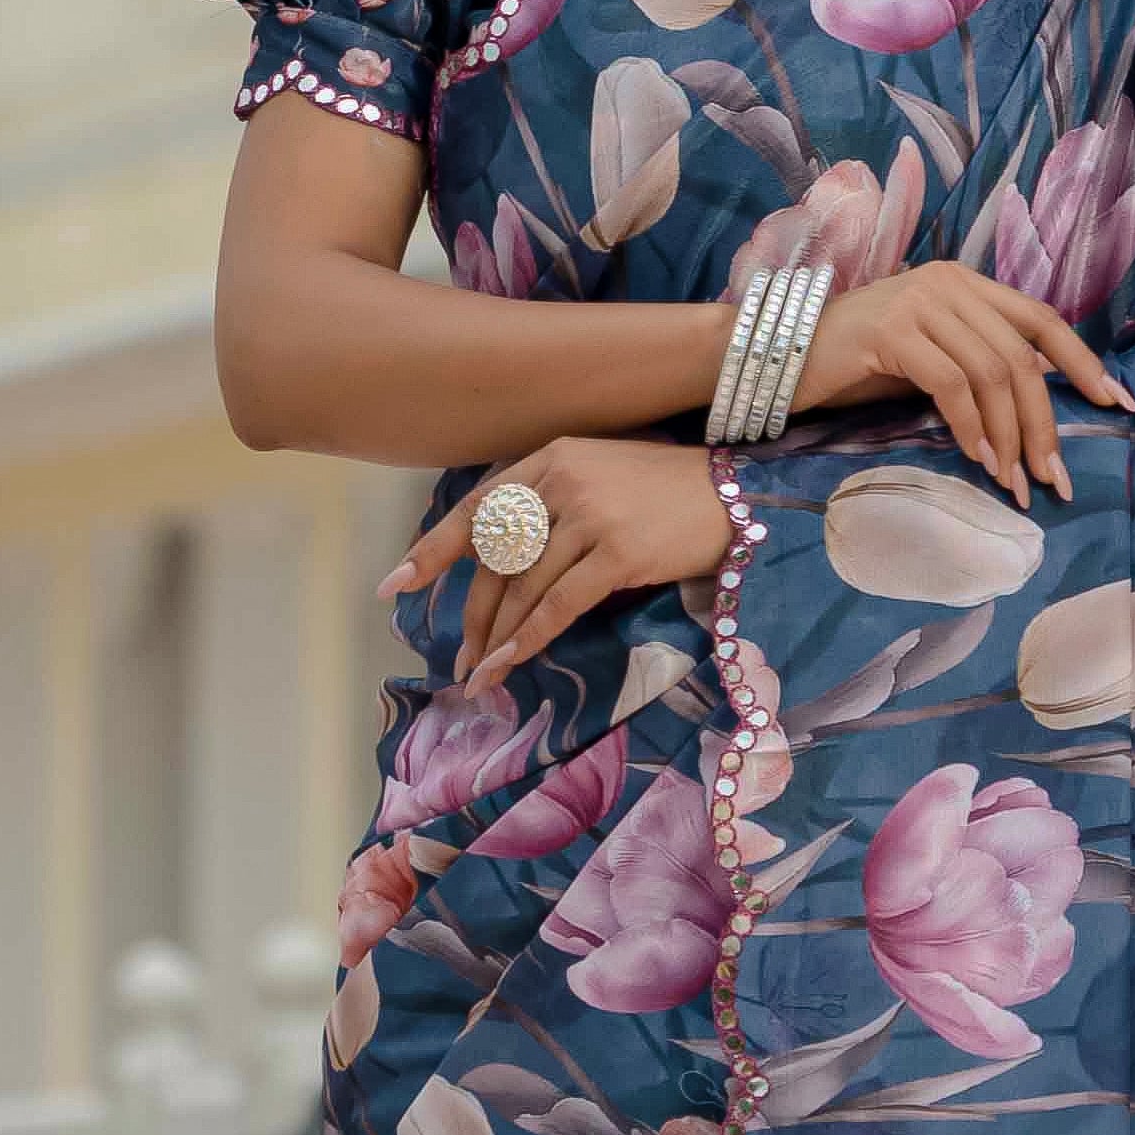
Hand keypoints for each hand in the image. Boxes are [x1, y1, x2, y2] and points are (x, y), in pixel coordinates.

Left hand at [382, 437, 734, 683]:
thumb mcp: (600, 481)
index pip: (477, 509)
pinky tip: (512, 662)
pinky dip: (530, 638)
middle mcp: (562, 480)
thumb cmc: (669, 495)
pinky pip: (559, 604)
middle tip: (461, 658)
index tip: (395, 586)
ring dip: (498, 638)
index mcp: (550, 459)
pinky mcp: (619, 551)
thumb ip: (552, 509)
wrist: (739, 496)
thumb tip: (505, 567)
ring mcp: (591, 515)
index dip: (432, 551)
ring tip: (484, 675)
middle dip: (473, 615)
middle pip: (496, 558)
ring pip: (524, 587)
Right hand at [801, 263, 1131, 499]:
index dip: (1083, 362)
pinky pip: (951, 384)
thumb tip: (1035, 408)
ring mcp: (920, 302)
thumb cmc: (856, 366)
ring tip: (1015, 482)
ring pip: (993, 372)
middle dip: (1044, 422)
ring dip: (1010, 435)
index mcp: (966, 283)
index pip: (1041, 319)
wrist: (780, 355)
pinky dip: (971, 427)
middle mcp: (949, 283)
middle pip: (1022, 355)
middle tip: (1054, 477)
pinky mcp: (892, 331)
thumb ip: (979, 367)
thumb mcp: (931, 360)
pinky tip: (978, 458)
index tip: (1115, 404)